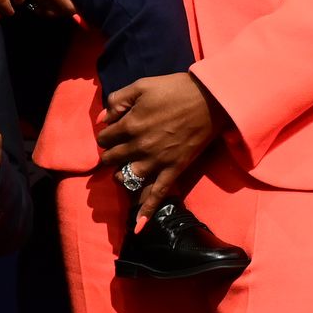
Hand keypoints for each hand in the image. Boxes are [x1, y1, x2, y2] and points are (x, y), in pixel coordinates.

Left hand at [95, 73, 225, 225]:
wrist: (209, 100)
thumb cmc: (174, 89)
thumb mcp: (141, 85)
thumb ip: (118, 100)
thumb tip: (102, 118)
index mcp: (130, 124)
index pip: (105, 137)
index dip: (106, 135)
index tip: (113, 132)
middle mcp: (140, 146)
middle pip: (113, 158)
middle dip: (110, 154)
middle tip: (116, 151)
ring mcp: (157, 161)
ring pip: (128, 177)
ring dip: (121, 176)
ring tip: (121, 172)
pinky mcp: (174, 169)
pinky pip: (158, 194)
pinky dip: (147, 210)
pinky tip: (139, 226)